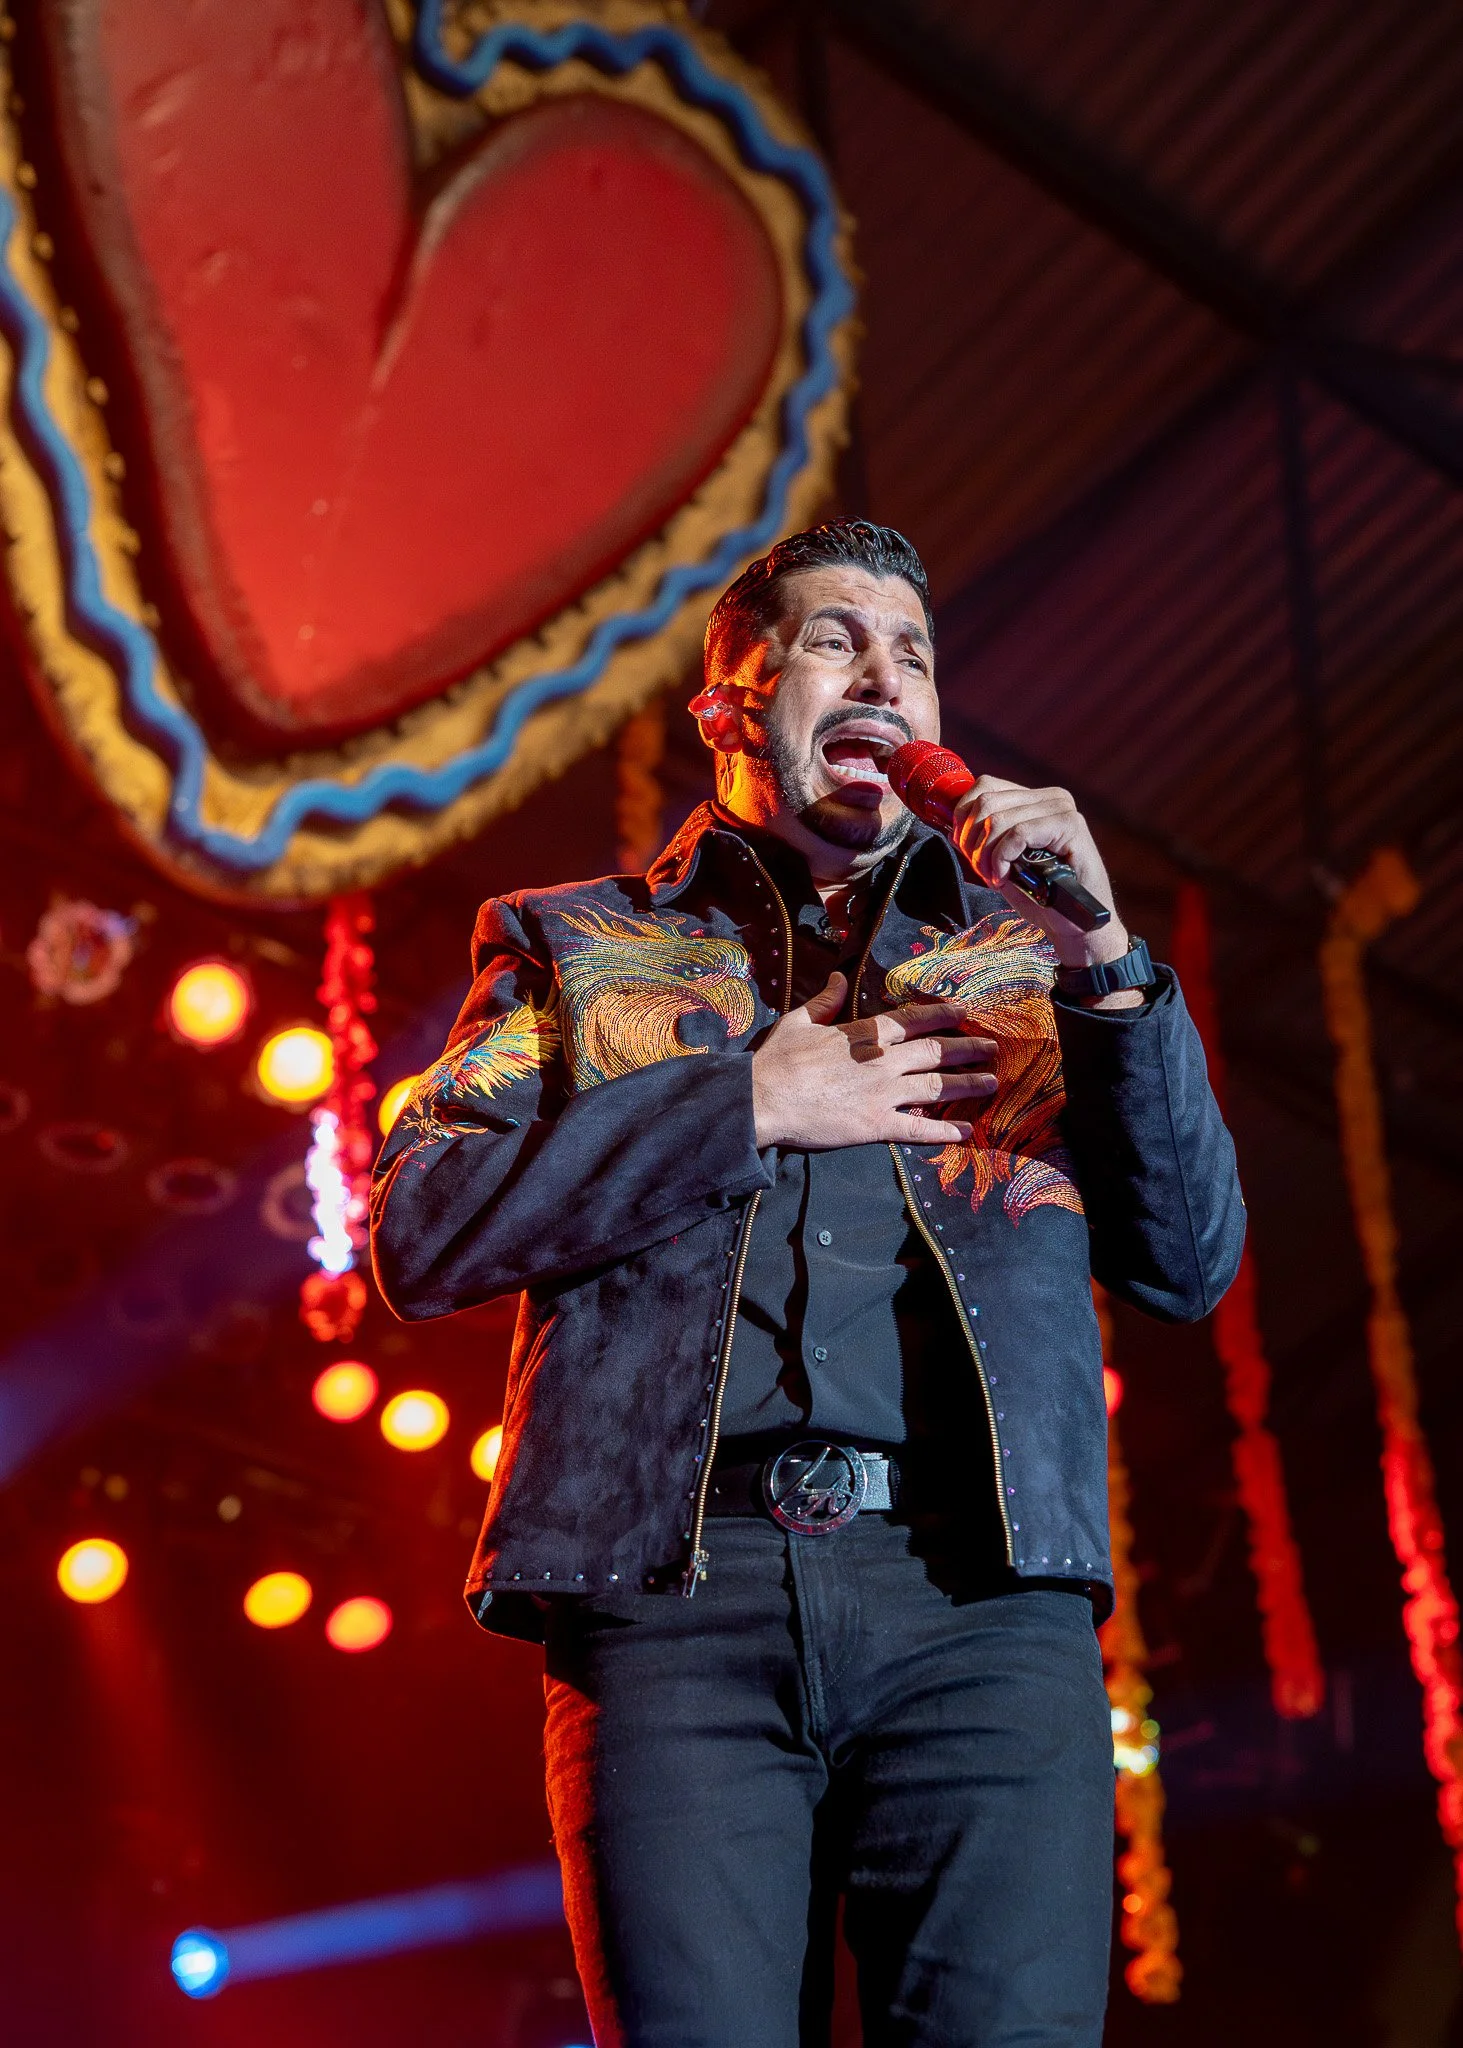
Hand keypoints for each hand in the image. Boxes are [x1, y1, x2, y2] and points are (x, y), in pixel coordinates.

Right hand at [751, 973, 997, 1148]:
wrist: (763, 1099)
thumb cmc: (778, 1060)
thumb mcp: (799, 1021)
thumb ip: (825, 1001)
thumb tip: (840, 978)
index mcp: (865, 1036)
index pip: (913, 1020)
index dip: (942, 1014)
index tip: (965, 1011)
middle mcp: (882, 1062)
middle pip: (936, 1052)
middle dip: (968, 1048)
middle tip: (993, 1048)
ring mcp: (882, 1094)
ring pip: (936, 1087)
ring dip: (967, 1084)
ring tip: (991, 1083)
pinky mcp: (875, 1125)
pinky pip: (917, 1129)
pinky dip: (944, 1131)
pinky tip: (966, 1131)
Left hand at [950, 774, 1129, 971]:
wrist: (1077, 926)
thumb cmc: (1042, 897)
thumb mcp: (1004, 864)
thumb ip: (983, 842)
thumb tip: (952, 830)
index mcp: (1035, 799)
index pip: (984, 787)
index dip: (964, 818)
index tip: (966, 851)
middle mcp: (1050, 797)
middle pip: (986, 802)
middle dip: (972, 841)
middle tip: (982, 871)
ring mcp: (1062, 809)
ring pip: (998, 819)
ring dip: (986, 855)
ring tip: (995, 877)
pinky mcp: (1070, 826)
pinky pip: (1018, 833)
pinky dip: (1002, 859)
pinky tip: (1005, 878)